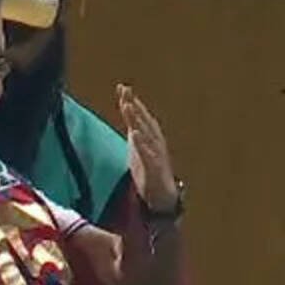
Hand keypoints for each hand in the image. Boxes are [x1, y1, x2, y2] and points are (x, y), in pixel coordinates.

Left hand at [117, 84, 177, 212]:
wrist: (162, 196)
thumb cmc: (150, 170)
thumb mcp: (139, 147)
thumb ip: (135, 130)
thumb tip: (128, 116)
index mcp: (151, 137)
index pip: (140, 116)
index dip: (132, 102)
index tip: (122, 88)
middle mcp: (155, 142)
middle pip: (143, 120)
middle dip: (134, 104)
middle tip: (125, 90)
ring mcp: (156, 154)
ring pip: (145, 133)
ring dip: (137, 118)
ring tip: (127, 105)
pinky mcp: (154, 168)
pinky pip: (147, 153)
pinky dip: (141, 143)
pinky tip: (134, 133)